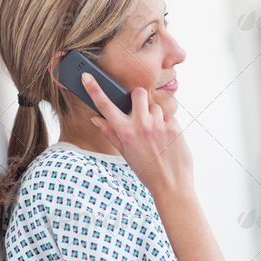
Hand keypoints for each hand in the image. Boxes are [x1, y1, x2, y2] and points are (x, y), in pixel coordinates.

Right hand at [81, 72, 192, 194]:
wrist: (171, 184)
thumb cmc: (147, 171)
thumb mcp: (124, 154)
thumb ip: (110, 133)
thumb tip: (96, 118)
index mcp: (125, 133)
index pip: (106, 106)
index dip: (94, 89)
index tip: (87, 76)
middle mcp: (141, 126)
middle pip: (138, 94)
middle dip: (139, 99)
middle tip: (141, 113)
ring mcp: (158, 125)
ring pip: (155, 106)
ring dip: (155, 116)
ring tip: (156, 134)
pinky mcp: (174, 126)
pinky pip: (169, 116)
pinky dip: (167, 124)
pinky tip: (167, 138)